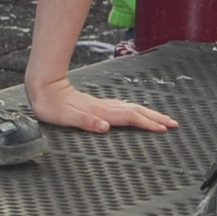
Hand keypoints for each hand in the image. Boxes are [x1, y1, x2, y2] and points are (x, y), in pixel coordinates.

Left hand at [26, 79, 177, 134]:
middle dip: (156, 118)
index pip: (130, 117)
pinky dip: (136, 111)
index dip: (148, 123)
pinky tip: (137, 113)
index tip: (164, 128)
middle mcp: (104, 107)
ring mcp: (102, 104)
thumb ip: (86, 121)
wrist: (43, 86)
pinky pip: (123, 108)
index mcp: (100, 111)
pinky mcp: (97, 104)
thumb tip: (104, 126)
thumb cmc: (51, 105)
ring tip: (162, 119)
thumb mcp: (65, 117)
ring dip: (148, 114)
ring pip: (131, 108)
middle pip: (136, 111)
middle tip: (173, 124)